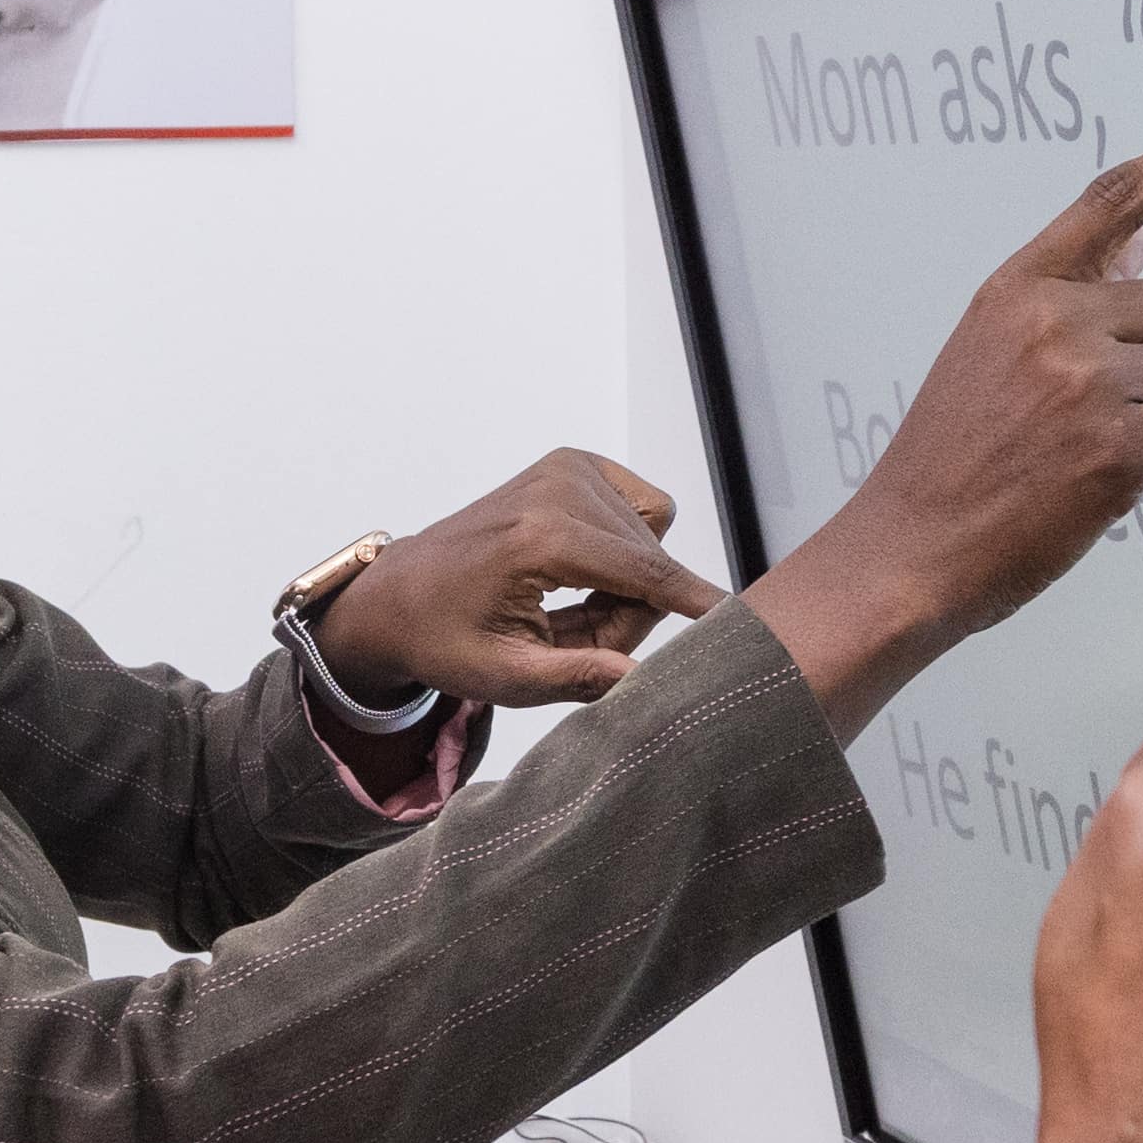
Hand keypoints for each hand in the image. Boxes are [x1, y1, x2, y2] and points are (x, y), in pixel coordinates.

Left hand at [322, 453, 730, 710]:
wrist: (400, 593)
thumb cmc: (446, 638)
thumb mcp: (506, 677)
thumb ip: (578, 676)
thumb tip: (642, 679)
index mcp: (540, 537)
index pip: (645, 573)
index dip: (695, 602)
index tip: (742, 620)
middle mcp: (558, 487)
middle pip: (652, 561)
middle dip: (632, 610)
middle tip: (575, 638)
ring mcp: (566, 468)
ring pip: (653, 535)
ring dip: (629, 578)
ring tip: (572, 605)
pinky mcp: (572, 463)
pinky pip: (642, 510)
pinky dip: (624, 545)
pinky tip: (581, 570)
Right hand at [735, 109, 1142, 737]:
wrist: (910, 551)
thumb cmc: (952, 461)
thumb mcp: (990, 353)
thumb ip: (1070, 299)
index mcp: (1018, 289)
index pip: (1116, 200)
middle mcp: (1055, 321)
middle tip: (1138, 402)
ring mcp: (1088, 383)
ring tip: (1136, 448)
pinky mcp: (1120, 449)